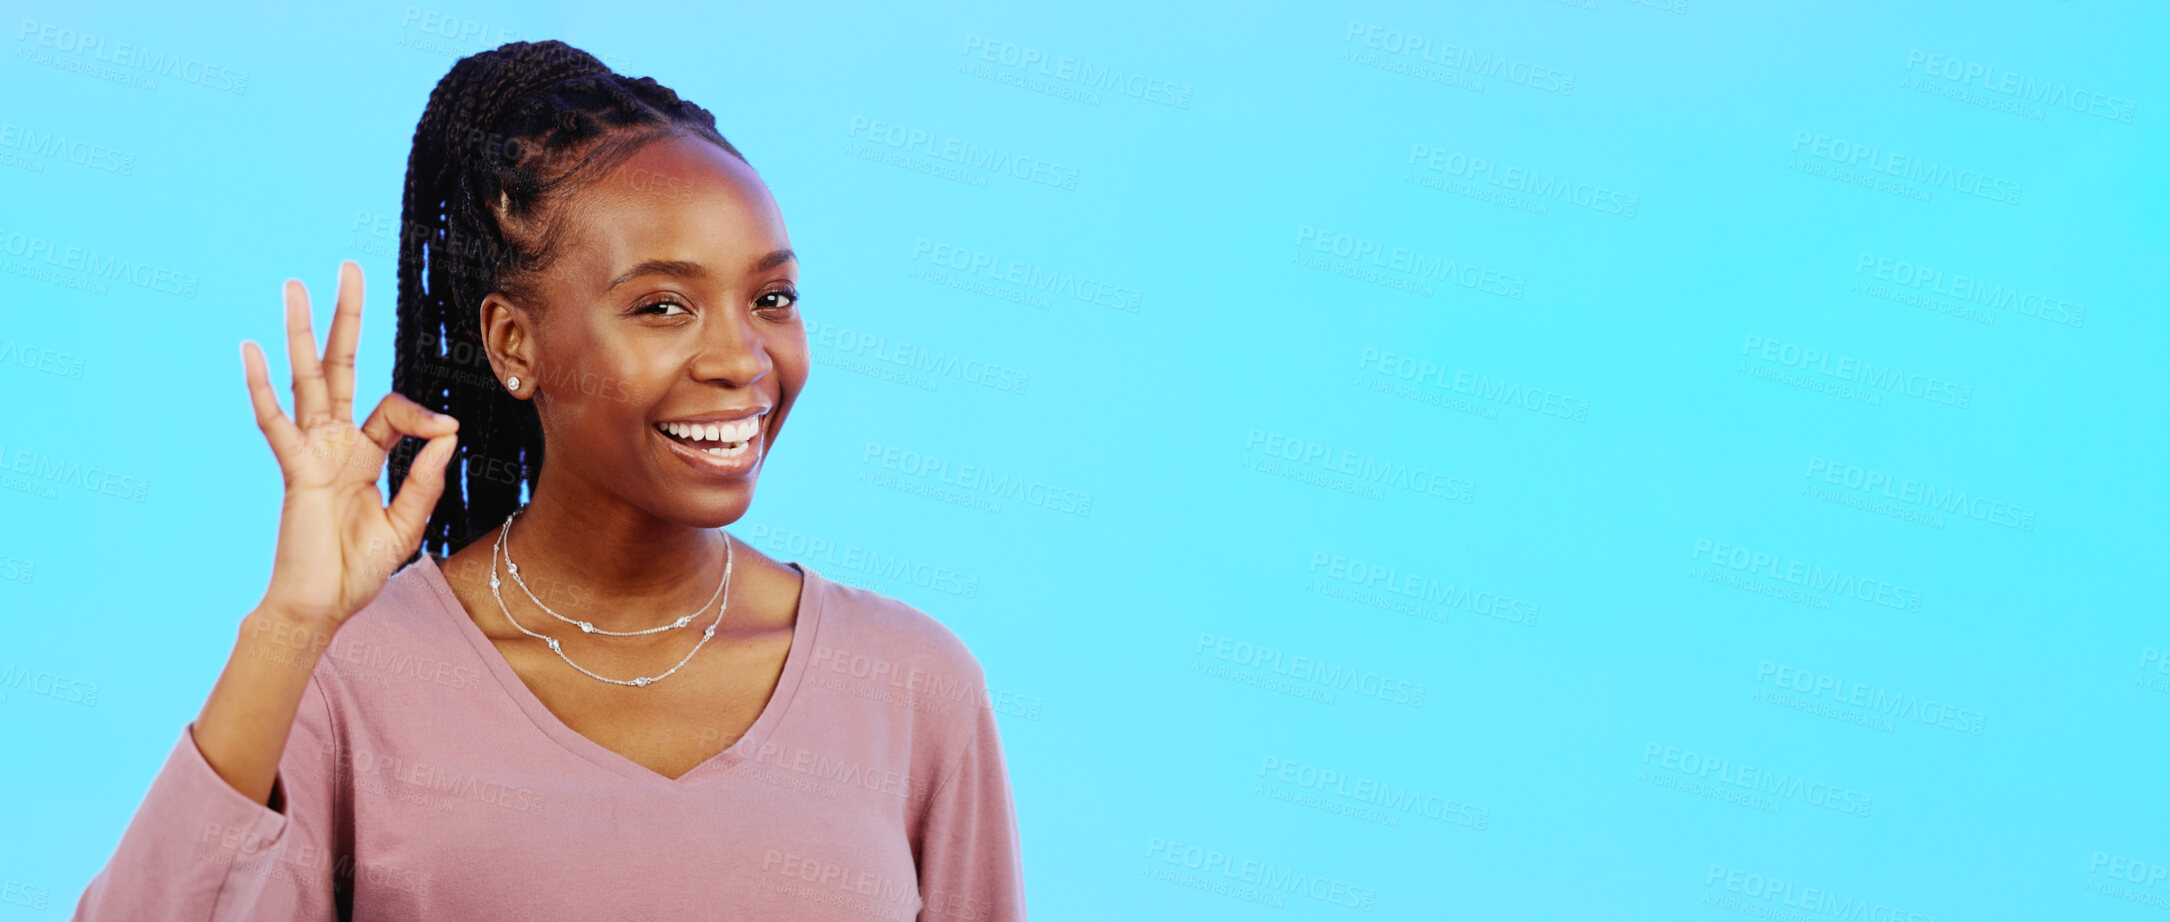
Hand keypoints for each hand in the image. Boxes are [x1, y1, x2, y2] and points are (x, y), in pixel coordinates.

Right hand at [240, 261, 459, 628]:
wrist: (322, 607)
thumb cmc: (358, 569)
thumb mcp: (407, 521)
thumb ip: (426, 477)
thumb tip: (448, 429)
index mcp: (362, 454)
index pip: (393, 410)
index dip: (423, 415)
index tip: (448, 430)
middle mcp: (333, 444)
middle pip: (341, 368)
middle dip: (346, 319)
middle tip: (349, 267)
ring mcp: (309, 452)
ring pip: (306, 380)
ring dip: (302, 332)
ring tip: (294, 285)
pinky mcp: (293, 469)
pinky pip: (275, 422)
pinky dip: (261, 386)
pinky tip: (251, 348)